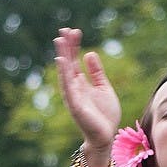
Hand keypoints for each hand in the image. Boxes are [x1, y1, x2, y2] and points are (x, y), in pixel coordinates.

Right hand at [53, 27, 120, 152]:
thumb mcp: (104, 88)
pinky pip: (68, 88)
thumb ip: (96, 73)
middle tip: (64, 29)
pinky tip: (62, 61)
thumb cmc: (105, 116)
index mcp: (81, 84)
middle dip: (66, 47)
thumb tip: (89, 53)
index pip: (75, 61)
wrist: (106, 138)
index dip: (74, 46)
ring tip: (59, 40)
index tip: (74, 31)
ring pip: (65, 73)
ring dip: (62, 56)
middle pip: (68, 64)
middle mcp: (74, 88)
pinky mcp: (76, 106)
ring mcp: (73, 97)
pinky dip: (64, 75)